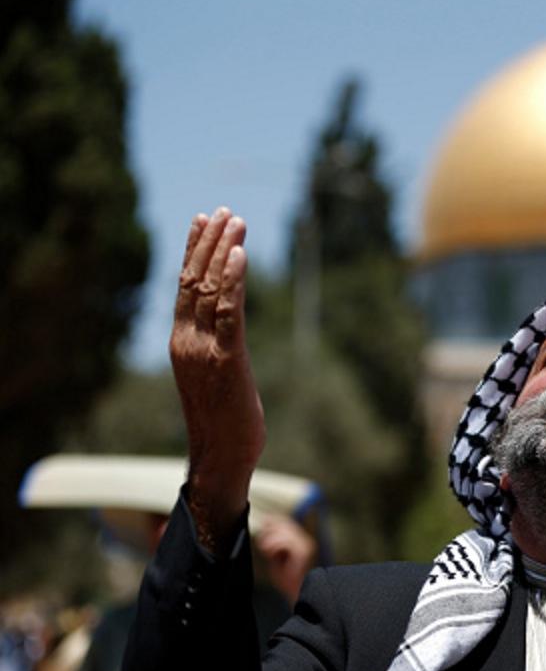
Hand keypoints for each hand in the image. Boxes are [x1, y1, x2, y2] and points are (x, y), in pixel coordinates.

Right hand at [171, 208, 264, 552]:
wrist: (221, 458)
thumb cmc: (223, 420)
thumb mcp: (214, 375)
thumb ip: (216, 346)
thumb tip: (227, 327)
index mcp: (181, 342)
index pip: (185, 287)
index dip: (194, 251)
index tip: (204, 221)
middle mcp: (186, 341)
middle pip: (194, 280)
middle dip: (209, 242)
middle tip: (224, 211)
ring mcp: (204, 349)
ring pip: (209, 289)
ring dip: (223, 250)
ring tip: (235, 221)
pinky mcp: (227, 359)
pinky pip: (229, 312)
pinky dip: (233, 280)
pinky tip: (239, 254)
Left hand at [255, 515, 316, 605]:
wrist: (300, 594)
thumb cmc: (289, 581)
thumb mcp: (276, 560)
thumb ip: (272, 547)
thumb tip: (264, 536)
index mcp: (300, 542)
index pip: (287, 523)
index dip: (273, 522)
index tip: (262, 525)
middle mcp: (305, 541)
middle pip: (286, 524)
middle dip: (270, 530)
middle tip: (261, 540)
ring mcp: (305, 545)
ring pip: (286, 530)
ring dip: (271, 537)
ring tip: (265, 548)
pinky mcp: (304, 552)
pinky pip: (287, 542)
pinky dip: (276, 545)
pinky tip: (270, 552)